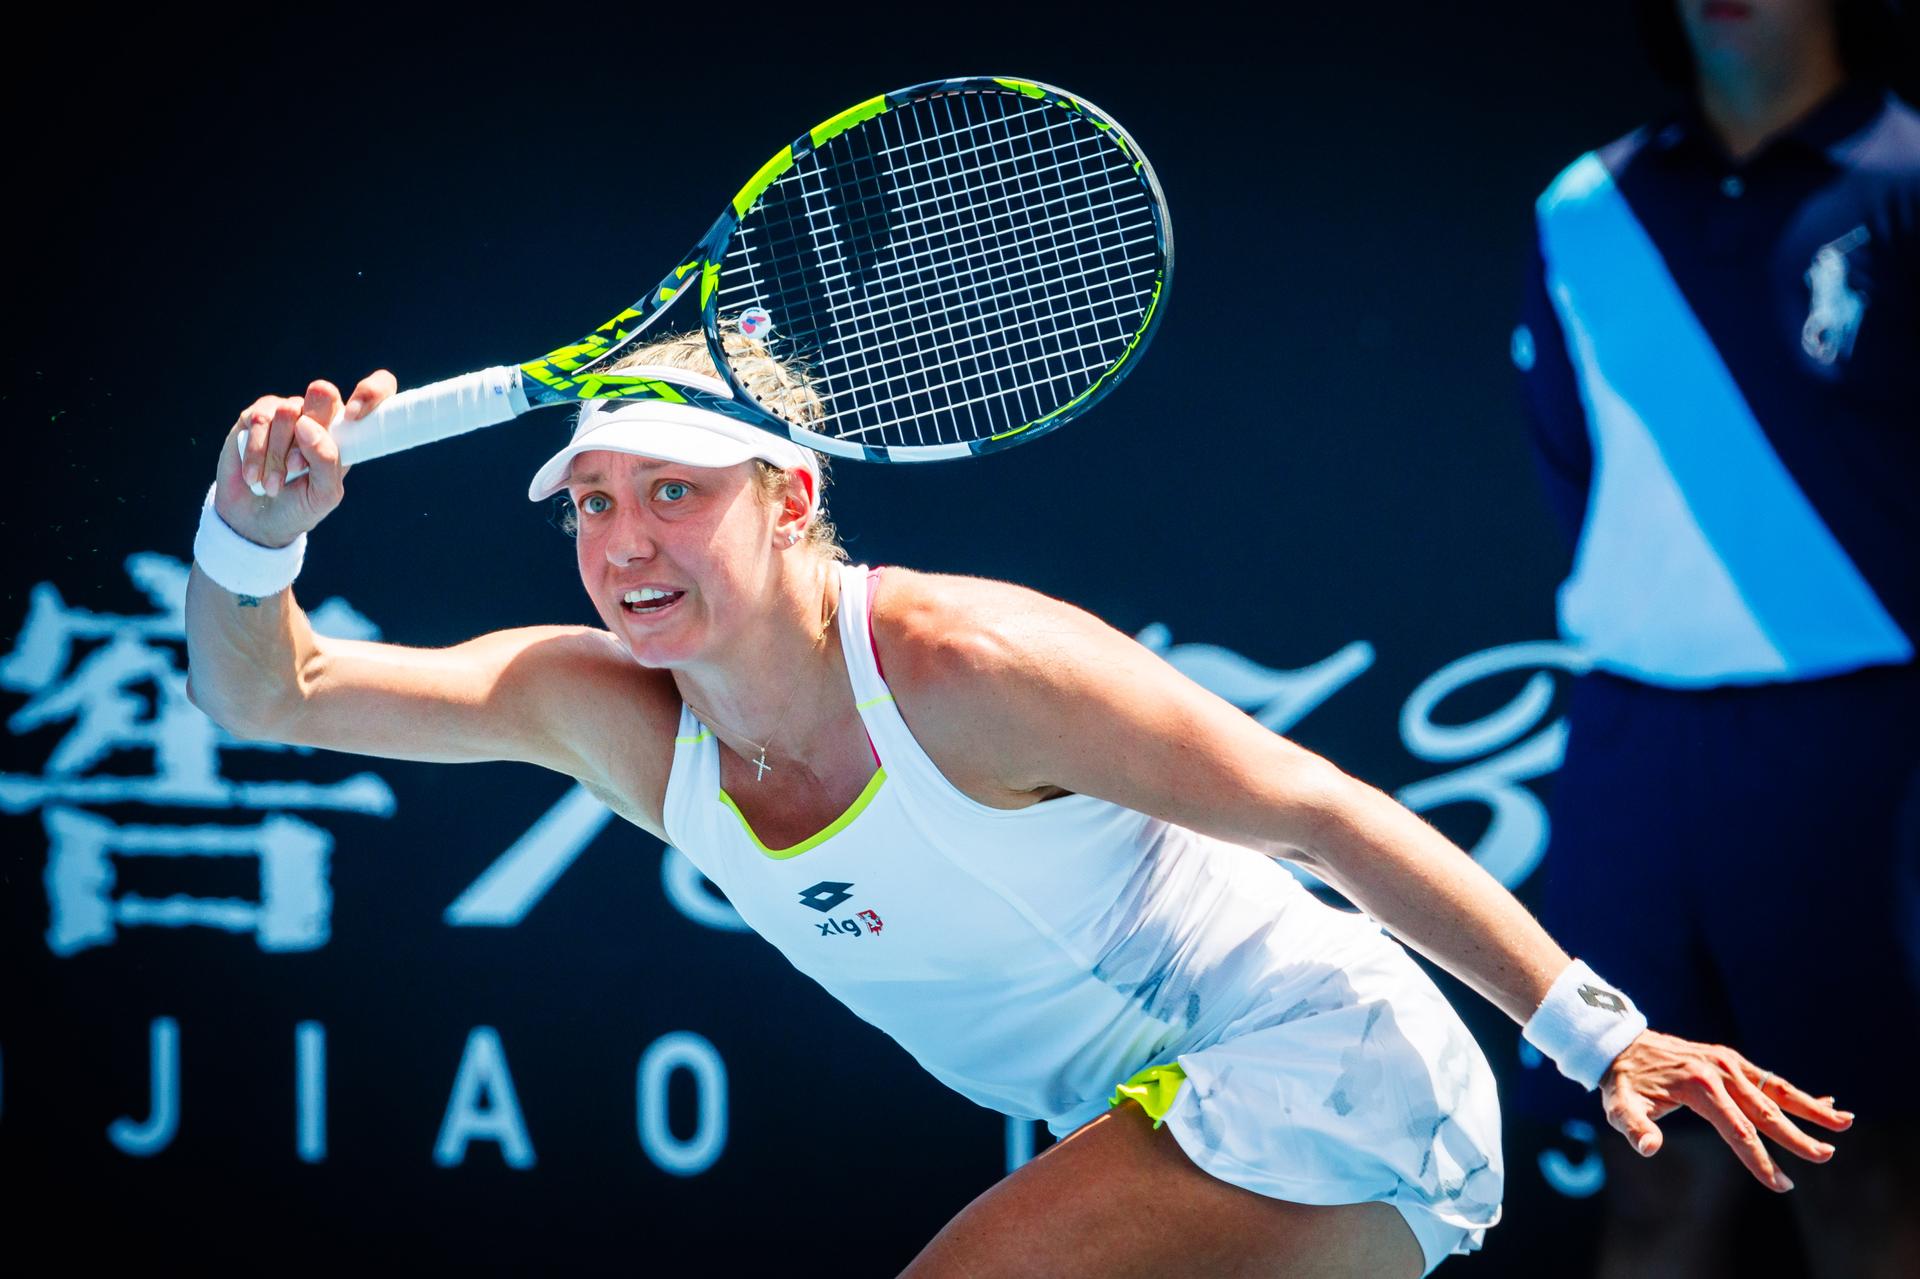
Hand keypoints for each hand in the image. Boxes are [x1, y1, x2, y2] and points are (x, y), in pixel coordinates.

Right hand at [215, 371, 394, 547]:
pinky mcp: (257, 415)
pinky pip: (260, 419)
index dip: (371, 393)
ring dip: (278, 456)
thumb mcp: (323, 494)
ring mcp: (288, 411)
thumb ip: (326, 461)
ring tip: (274, 485)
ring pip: (288, 412)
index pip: (375, 391)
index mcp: (347, 432)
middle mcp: (320, 416)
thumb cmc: (299, 505)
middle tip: (297, 468)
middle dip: (309, 434)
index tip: (355, 415)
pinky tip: (255, 477)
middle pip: (324, 394)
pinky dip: (257, 454)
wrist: (257, 520)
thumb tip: (306, 425)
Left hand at [1600, 1028, 1853, 1190]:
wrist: (1620, 1044)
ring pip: (1776, 1091)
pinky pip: (1769, 1080)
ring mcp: (1728, 1063)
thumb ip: (1634, 1128)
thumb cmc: (1622, 1083)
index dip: (1759, 1159)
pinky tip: (1825, 1104)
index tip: (1781, 1183)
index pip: (1737, 1131)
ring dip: (1812, 1107)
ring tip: (1844, 1122)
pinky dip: (1797, 1093)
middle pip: (1764, 1112)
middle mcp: (1719, 1071)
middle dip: (1796, 1137)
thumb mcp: (1618, 1107)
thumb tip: (1648, 1148)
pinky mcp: (1731, 1060)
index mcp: (1698, 1087)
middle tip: (1824, 1156)